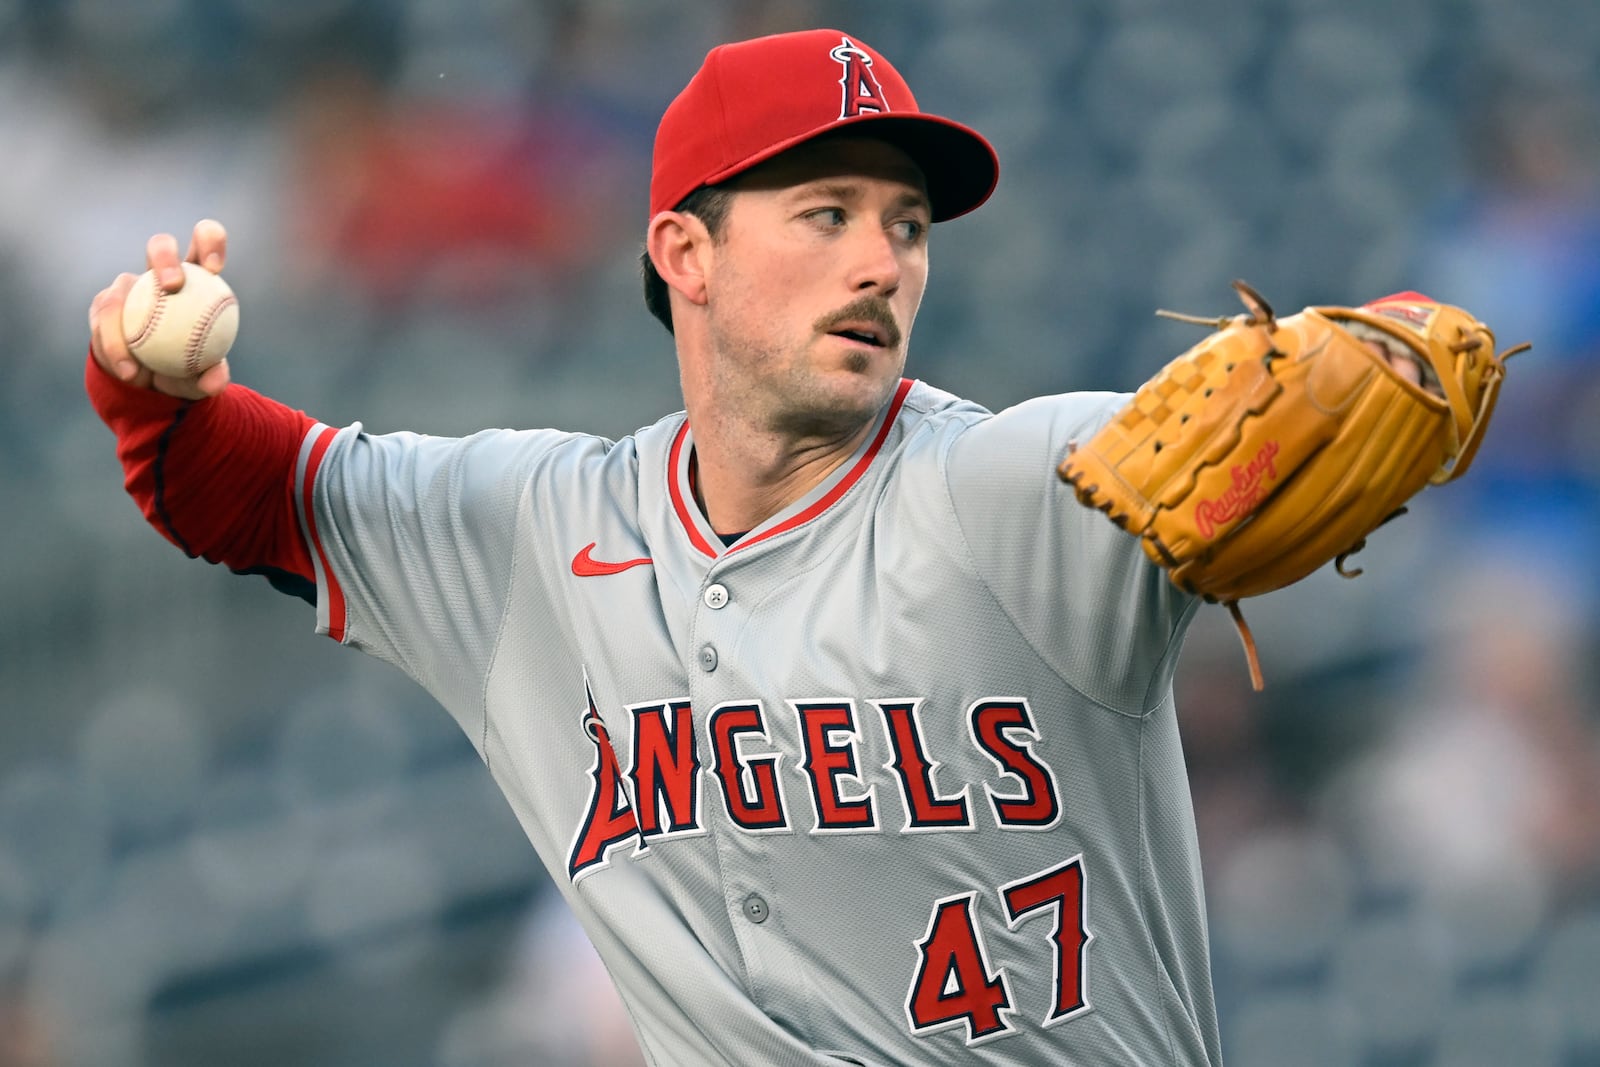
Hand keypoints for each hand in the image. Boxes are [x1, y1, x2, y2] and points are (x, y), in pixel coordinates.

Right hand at [89, 219, 233, 399]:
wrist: (151, 381)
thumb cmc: (186, 370)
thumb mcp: (203, 377)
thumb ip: (213, 376)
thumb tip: (215, 381)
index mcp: (195, 277)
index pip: (204, 242)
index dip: (209, 242)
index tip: (214, 268)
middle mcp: (157, 273)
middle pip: (159, 246)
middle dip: (165, 257)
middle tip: (173, 285)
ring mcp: (128, 286)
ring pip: (121, 287)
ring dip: (126, 323)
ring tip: (139, 363)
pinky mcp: (104, 304)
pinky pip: (104, 322)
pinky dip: (115, 348)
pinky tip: (128, 371)